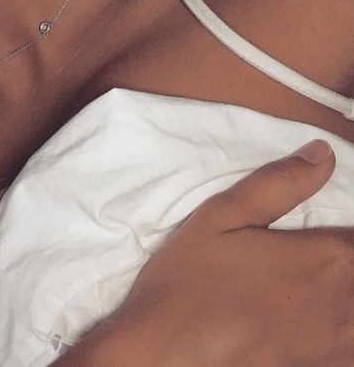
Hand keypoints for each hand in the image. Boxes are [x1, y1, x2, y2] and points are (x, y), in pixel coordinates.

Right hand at [59, 140, 353, 365]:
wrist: (165, 355)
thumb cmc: (188, 282)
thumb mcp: (220, 217)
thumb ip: (277, 184)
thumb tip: (323, 153)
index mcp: (328, 257)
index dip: (342, 234)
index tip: (319, 234)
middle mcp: (346, 304)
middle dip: (342, 263)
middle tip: (301, 261)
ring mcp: (338, 345)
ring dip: (342, 299)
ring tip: (302, 290)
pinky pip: (348, 349)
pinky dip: (338, 335)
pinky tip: (312, 325)